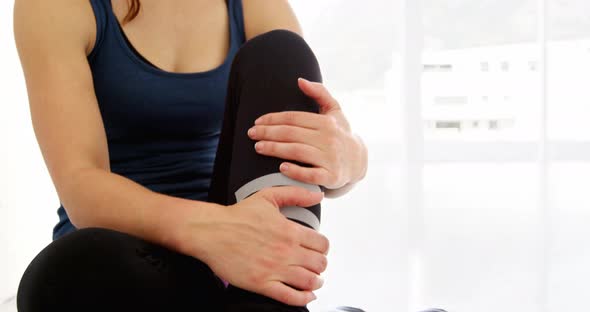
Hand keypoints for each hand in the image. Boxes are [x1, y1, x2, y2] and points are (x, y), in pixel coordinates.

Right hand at [180, 186, 328, 305]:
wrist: (211, 231)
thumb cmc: (237, 216)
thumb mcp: (269, 196)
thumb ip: (296, 194)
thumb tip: (317, 194)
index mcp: (289, 231)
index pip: (322, 244)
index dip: (323, 248)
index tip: (319, 250)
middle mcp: (286, 251)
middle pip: (320, 264)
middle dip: (321, 265)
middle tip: (316, 265)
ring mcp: (274, 269)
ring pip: (310, 281)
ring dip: (316, 282)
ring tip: (314, 281)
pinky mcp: (262, 284)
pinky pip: (290, 297)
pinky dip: (303, 298)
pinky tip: (305, 295)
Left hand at [248, 78, 367, 189]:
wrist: (358, 161)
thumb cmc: (340, 133)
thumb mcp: (334, 111)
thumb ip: (319, 93)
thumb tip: (300, 80)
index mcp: (326, 122)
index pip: (294, 118)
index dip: (273, 119)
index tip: (257, 122)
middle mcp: (329, 139)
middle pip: (292, 134)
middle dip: (268, 133)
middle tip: (251, 134)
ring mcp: (331, 158)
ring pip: (297, 151)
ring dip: (275, 149)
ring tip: (258, 147)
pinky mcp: (331, 176)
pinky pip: (311, 175)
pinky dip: (296, 171)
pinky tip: (281, 168)